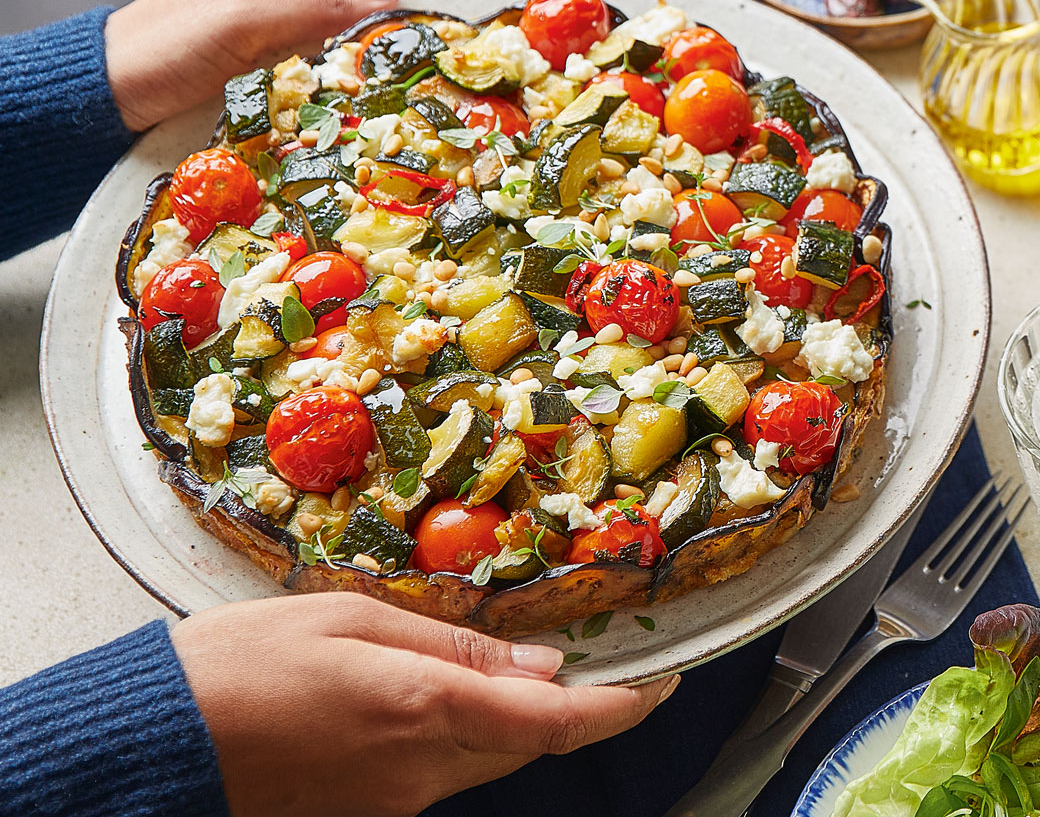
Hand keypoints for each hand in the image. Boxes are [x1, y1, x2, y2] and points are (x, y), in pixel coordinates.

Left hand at [105, 0, 434, 131]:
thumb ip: (314, 5)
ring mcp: (282, 61)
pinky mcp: (273, 101)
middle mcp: (288, 16)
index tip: (461, 14)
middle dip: (410, 42)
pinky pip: (324, 102)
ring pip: (350, 67)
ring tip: (432, 105)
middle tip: (458, 70)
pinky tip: (379, 130)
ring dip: (387, 84)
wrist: (106, 101)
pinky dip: (354, 112)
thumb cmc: (164, 45)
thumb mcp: (241, 16)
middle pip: (365, 24)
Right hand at [171, 593, 678, 816]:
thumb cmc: (246, 663)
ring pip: (489, 754)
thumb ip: (452, 644)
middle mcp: (422, 770)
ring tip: (509, 662)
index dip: (620, 704)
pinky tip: (433, 691)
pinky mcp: (374, 810)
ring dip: (513, 713)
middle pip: (528, 741)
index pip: (554, 720)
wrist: (164, 742)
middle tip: (591, 655)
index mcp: (423, 708)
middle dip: (570, 705)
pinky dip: (463, 728)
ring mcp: (398, 800)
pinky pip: (445, 768)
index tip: (662, 681)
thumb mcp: (351, 619)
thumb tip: (537, 663)